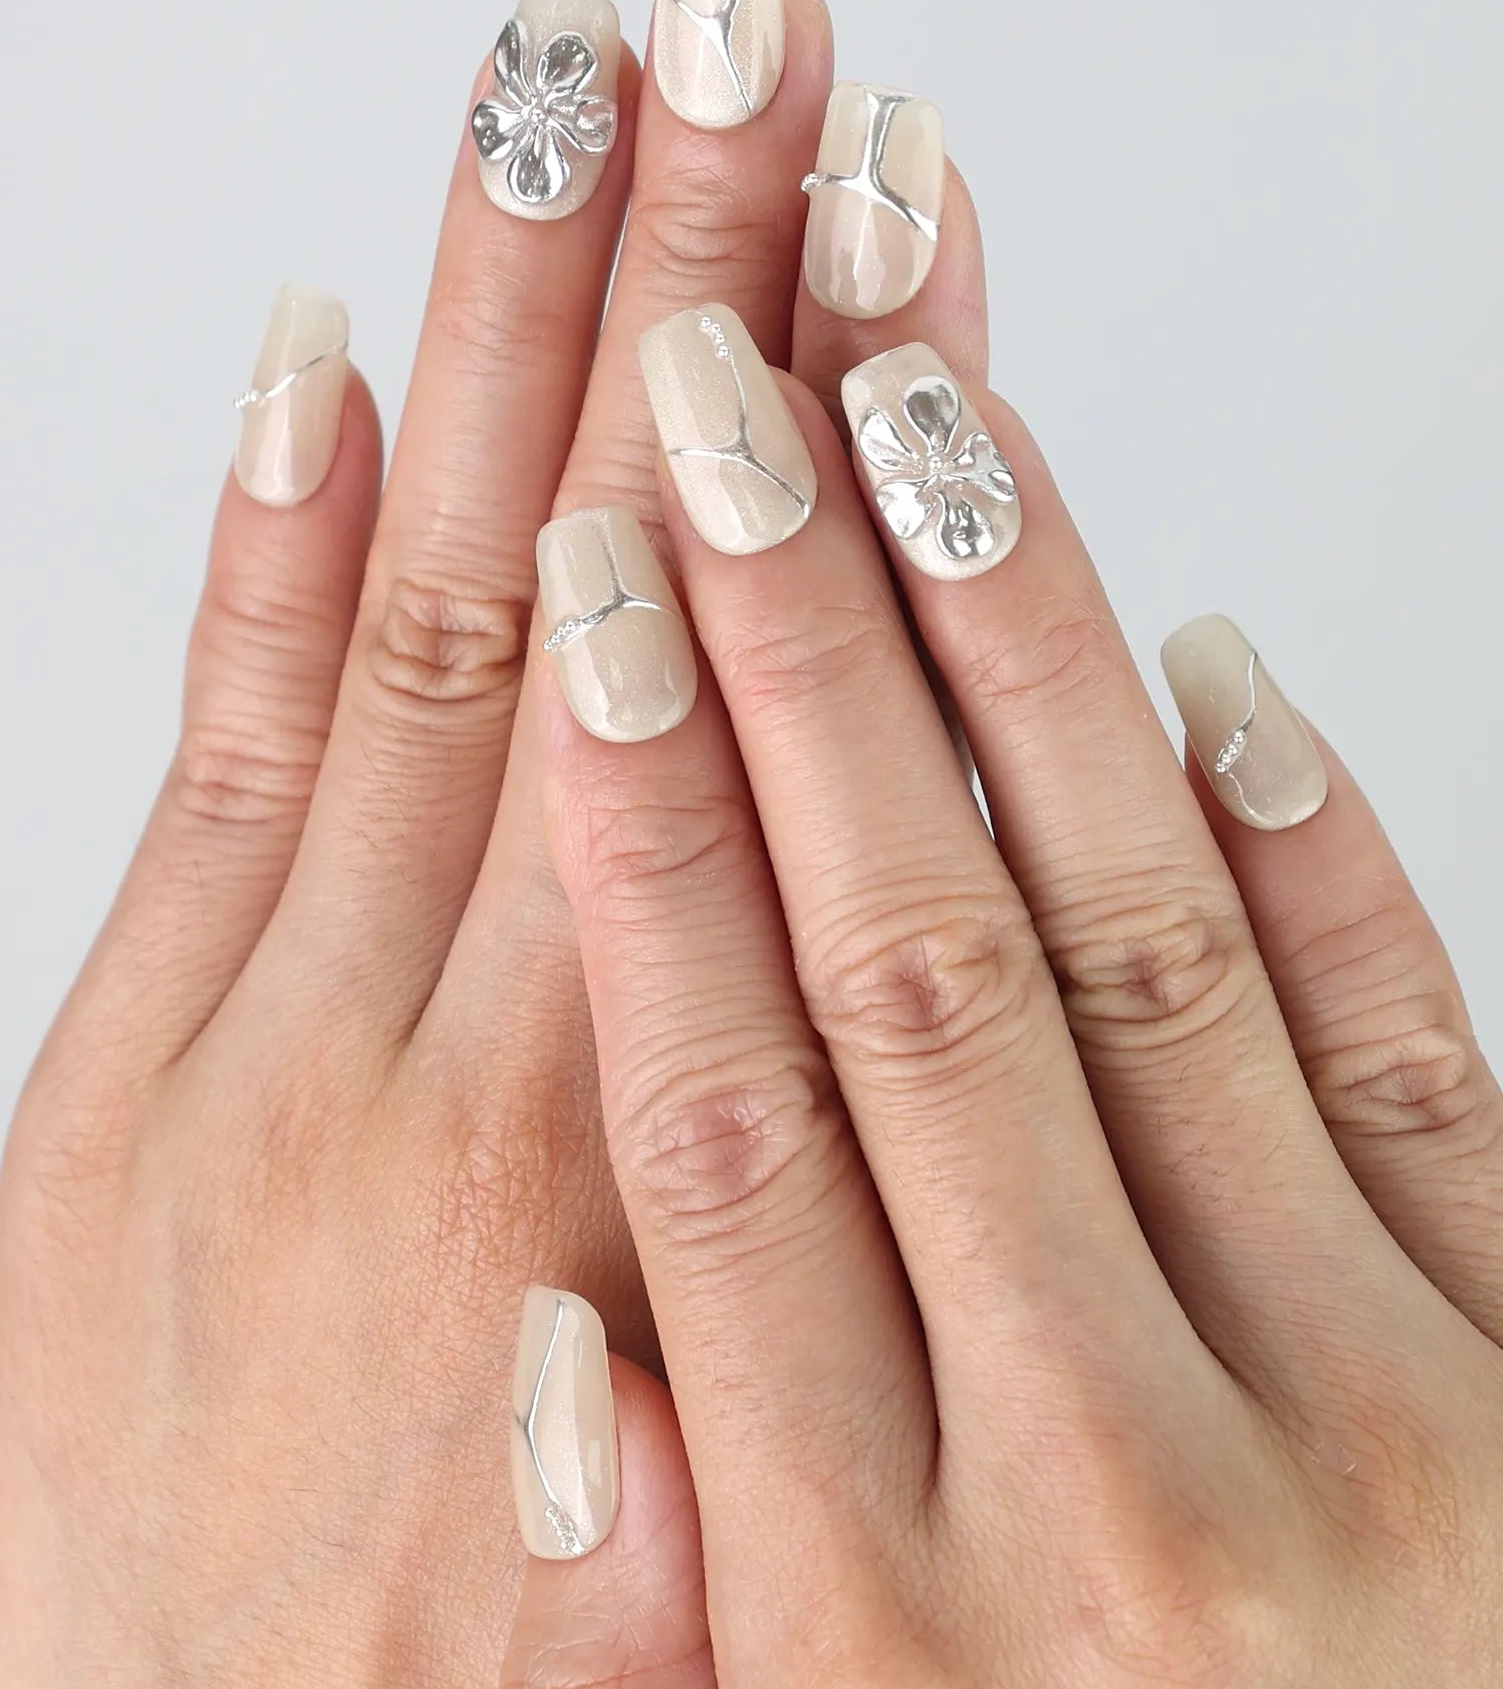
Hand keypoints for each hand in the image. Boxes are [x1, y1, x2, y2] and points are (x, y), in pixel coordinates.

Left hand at [0, 0, 838, 1683]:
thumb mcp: (680, 1588)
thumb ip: (774, 1318)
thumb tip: (848, 1154)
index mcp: (609, 1167)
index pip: (755, 708)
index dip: (820, 446)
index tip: (876, 231)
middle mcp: (433, 1046)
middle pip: (600, 582)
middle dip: (682, 282)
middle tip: (748, 40)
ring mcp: (253, 1026)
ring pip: (420, 609)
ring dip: (497, 337)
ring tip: (569, 93)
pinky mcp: (122, 1055)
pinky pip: (218, 742)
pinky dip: (270, 538)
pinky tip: (330, 357)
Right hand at [500, 179, 1502, 1679]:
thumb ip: (693, 1603)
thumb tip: (554, 1344)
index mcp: (886, 1619)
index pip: (722, 1127)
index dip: (644, 831)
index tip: (592, 600)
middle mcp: (1116, 1498)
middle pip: (911, 984)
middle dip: (799, 663)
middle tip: (726, 400)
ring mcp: (1369, 1428)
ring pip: (1141, 963)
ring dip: (1021, 674)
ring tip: (930, 425)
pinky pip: (1413, 1055)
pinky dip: (1306, 850)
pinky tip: (1212, 675)